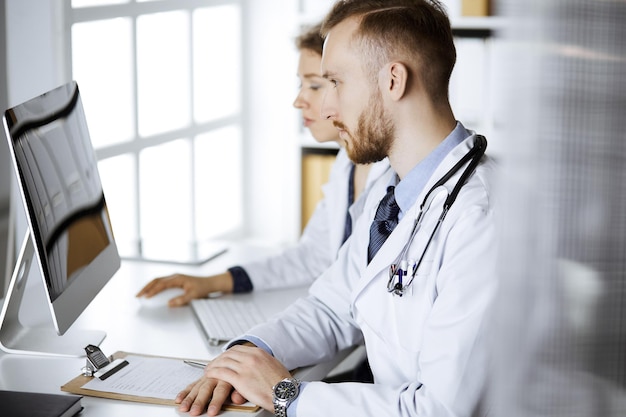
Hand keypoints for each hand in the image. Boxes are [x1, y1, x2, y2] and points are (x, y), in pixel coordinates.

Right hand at [135, 272, 233, 306]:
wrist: (210, 283)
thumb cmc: (203, 288)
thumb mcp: (193, 296)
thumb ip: (181, 300)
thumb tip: (169, 304)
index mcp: (178, 278)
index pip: (162, 284)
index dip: (153, 291)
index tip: (146, 297)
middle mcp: (174, 277)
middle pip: (156, 280)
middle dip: (146, 287)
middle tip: (137, 295)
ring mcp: (174, 278)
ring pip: (157, 281)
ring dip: (148, 287)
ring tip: (140, 294)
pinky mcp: (175, 281)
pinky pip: (161, 282)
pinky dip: (154, 287)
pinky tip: (150, 292)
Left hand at [176, 345, 291, 413]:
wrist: (285, 393)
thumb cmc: (282, 384)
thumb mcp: (273, 366)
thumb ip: (263, 362)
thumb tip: (258, 365)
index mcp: (259, 353)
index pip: (238, 349)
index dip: (227, 354)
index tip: (223, 358)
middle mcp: (251, 357)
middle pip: (228, 354)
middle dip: (218, 359)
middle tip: (213, 364)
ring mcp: (245, 367)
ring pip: (223, 362)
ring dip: (213, 365)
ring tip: (208, 370)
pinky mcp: (240, 379)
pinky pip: (221, 373)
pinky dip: (213, 372)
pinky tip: (209, 375)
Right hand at [176, 376, 243, 415]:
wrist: (236, 360)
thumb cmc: (241, 375)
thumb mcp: (245, 383)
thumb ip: (240, 391)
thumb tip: (237, 399)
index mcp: (227, 377)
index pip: (221, 390)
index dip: (216, 401)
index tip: (212, 411)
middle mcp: (216, 376)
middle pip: (206, 389)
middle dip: (199, 401)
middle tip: (194, 411)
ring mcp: (208, 377)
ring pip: (197, 387)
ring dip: (189, 397)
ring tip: (183, 407)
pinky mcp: (203, 378)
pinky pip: (193, 384)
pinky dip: (185, 392)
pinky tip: (179, 398)